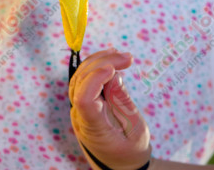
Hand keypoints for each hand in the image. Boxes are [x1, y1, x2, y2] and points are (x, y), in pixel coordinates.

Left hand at [69, 48, 151, 169]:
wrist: (121, 166)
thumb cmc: (131, 151)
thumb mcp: (135, 131)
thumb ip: (123, 102)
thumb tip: (114, 75)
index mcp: (93, 129)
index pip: (84, 100)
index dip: (95, 79)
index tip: (114, 69)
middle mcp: (79, 117)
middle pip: (80, 82)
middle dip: (103, 63)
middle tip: (127, 58)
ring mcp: (78, 109)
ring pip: (79, 77)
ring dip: (98, 61)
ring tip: (121, 55)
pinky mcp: (82, 103)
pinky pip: (83, 80)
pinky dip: (96, 66)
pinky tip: (110, 59)